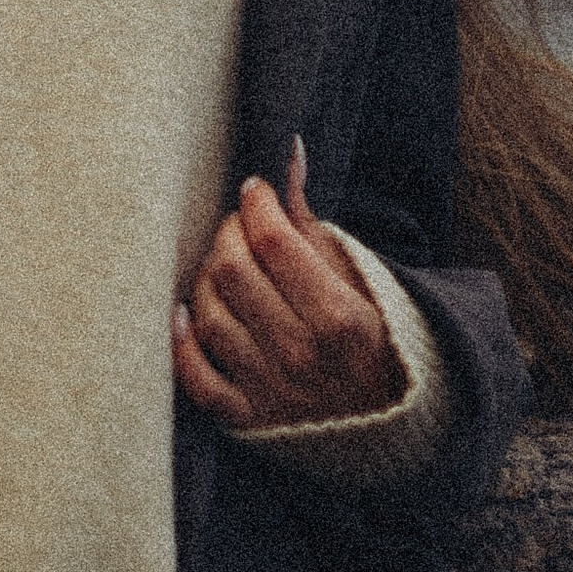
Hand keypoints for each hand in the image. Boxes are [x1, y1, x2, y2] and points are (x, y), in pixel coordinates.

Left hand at [172, 140, 402, 432]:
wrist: (390, 418)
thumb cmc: (369, 332)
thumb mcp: (354, 273)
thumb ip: (307, 218)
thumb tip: (285, 151)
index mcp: (341, 317)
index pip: (271, 242)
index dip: (255, 204)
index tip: (255, 192)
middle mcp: (304, 357)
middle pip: (231, 273)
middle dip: (228, 235)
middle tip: (239, 228)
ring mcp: (273, 392)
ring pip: (209, 315)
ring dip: (206, 280)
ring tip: (223, 267)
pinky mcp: (247, 420)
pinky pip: (195, 378)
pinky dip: (182, 343)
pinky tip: (183, 314)